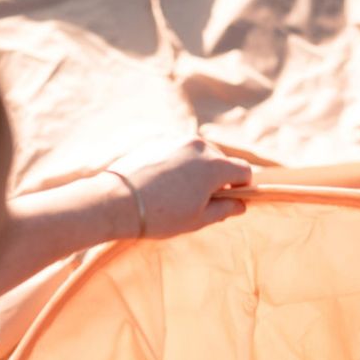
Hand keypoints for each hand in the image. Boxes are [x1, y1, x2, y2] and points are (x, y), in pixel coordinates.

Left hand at [107, 137, 251, 239]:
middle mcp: (199, 146)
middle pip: (220, 161)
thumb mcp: (198, 219)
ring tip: (177, 195)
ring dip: (196, 172)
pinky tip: (161, 185)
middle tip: (199, 202)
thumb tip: (241, 204)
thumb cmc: (161, 215)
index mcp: (215, 165)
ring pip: (198, 156)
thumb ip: (225, 209)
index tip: (228, 201)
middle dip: (217, 180)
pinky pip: (178, 153)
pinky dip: (177, 166)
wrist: (116, 202)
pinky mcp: (157, 141)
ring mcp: (176, 140)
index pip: (243, 171)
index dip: (241, 188)